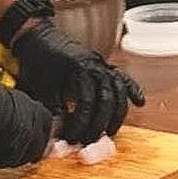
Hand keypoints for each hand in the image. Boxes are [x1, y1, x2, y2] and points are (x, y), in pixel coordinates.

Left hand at [10, 20, 145, 143]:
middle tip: (91, 140)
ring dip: (118, 113)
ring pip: (120, 90)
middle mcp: (95, 66)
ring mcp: (102, 64)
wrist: (39, 38)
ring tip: (111, 130)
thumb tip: (59, 134)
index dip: (81, 124)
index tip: (73, 138)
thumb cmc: (38, 62)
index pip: (87, 103)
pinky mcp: (104, 64)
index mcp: (79, 70)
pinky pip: (124, 78)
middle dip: (101, 123)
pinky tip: (139, 102)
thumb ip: (53, 109)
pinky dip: (133, 90)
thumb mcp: (40, 87)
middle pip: (107, 99)